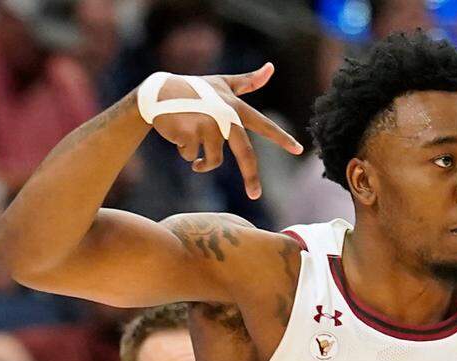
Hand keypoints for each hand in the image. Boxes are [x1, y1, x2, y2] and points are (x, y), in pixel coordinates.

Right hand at [151, 63, 302, 198]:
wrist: (157, 93)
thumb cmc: (193, 89)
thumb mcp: (222, 83)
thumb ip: (248, 82)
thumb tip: (271, 67)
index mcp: (235, 107)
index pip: (264, 125)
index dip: (282, 138)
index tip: (299, 149)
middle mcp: (225, 117)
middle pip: (244, 154)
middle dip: (251, 177)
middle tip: (255, 196)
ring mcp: (208, 125)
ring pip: (212, 160)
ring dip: (201, 163)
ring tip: (193, 156)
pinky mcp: (190, 133)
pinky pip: (190, 156)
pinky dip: (184, 152)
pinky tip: (176, 135)